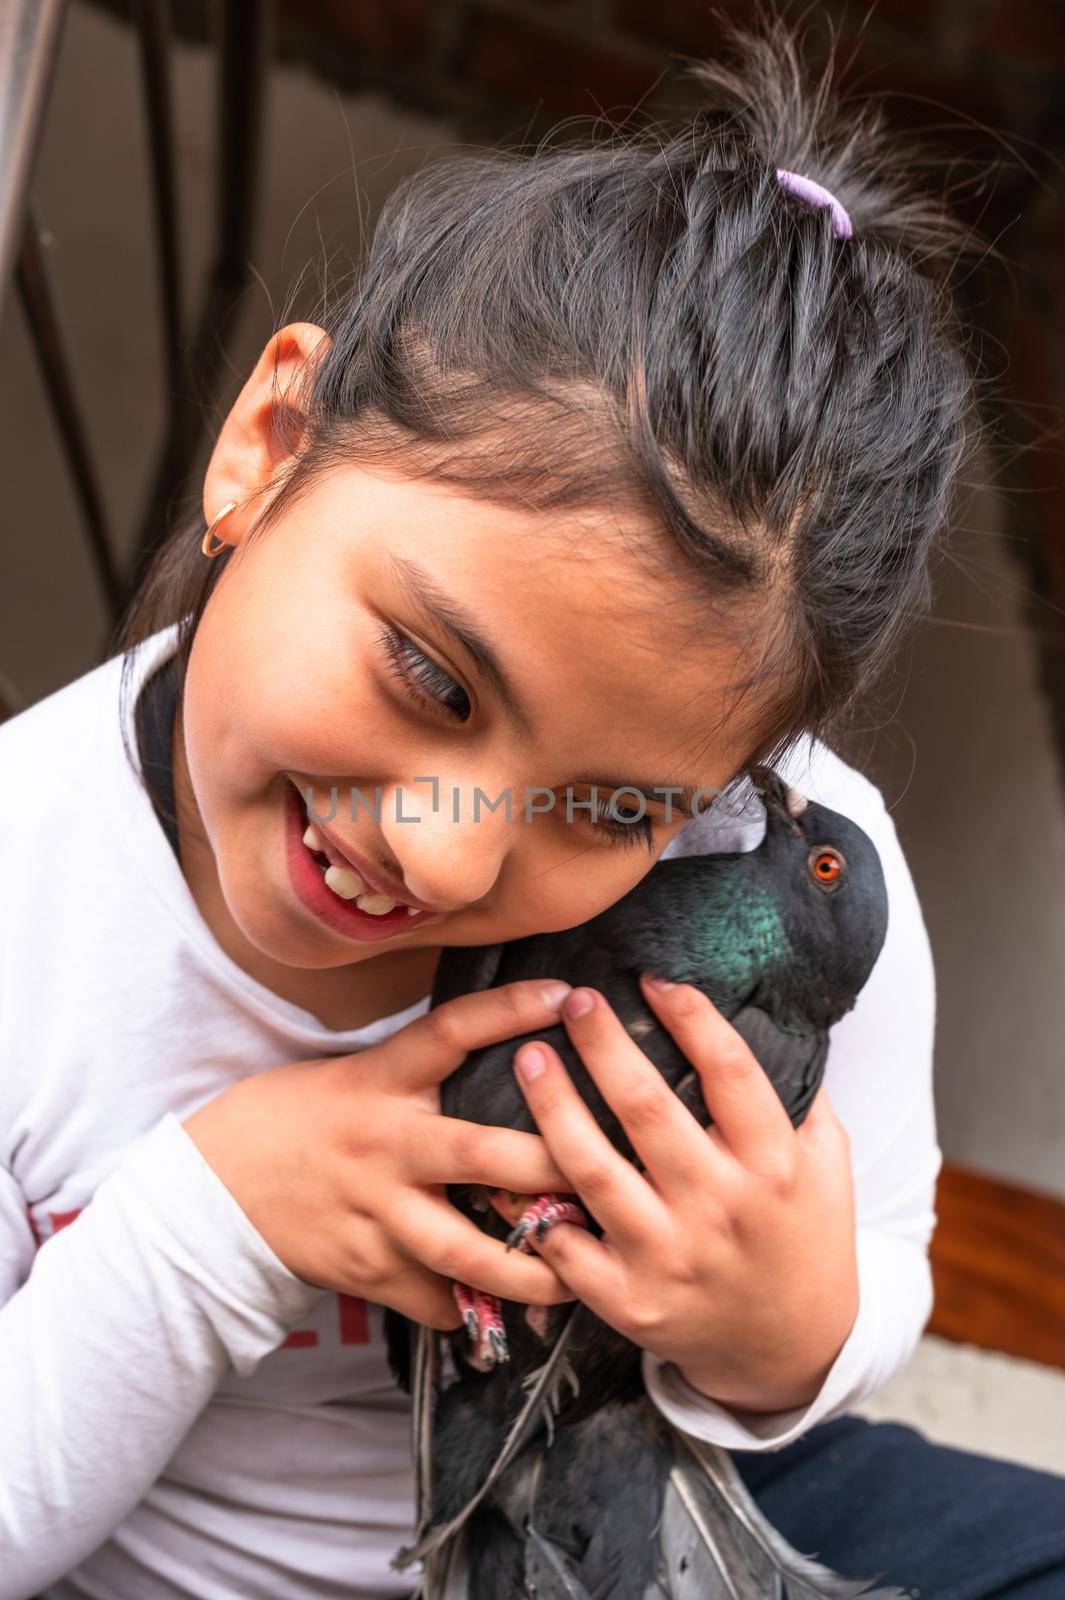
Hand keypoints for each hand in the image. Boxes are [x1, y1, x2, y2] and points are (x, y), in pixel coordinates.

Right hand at [183, 980, 576, 1330]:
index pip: (450, 1031)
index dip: (508, 1010)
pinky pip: (429, 1296)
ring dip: (526, 1267)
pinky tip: (503, 1311)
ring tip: (578, 1277)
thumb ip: (425, 1072)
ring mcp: (372, 1210)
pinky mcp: (363, 1266)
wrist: (214, 1189)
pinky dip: (468, 1306)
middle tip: (608, 1170)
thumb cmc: (301, 1119)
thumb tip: (519, 1049)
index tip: (566, 996)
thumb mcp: (357, 1076)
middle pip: (479, 1153)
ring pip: (461, 1247)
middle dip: (549, 1167)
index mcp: (380, 1080)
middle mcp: (382, 1142)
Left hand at [510, 975, 859, 1412]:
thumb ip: (800, 1095)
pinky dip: (532, 1206)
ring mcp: (670, 1257)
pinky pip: (566, 1246)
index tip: (653, 976)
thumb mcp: (826, 1162)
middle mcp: (721, 1207)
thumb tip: (767, 1009)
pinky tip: (506, 1163)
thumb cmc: (804, 1233)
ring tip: (528, 1056)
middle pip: (645, 1108)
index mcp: (773, 1163)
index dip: (689, 1016)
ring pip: (592, 1169)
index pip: (728, 1070)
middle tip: (575, 1000)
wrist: (791, 1348)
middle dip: (602, 1044)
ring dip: (552, 1106)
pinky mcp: (630, 1301)